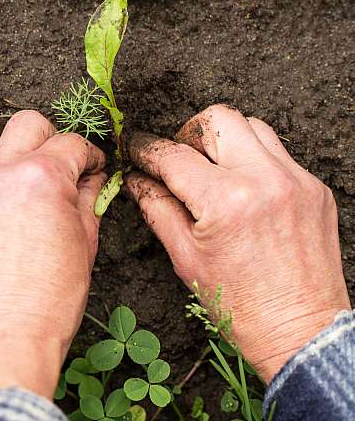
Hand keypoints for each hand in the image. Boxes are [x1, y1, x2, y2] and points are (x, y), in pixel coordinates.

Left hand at [0, 110, 106, 400]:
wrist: (3, 337)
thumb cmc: (52, 298)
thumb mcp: (85, 241)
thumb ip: (87, 196)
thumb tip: (89, 177)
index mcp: (41, 177)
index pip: (71, 142)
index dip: (89, 155)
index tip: (91, 169)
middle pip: (26, 124)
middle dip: (49, 139)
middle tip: (58, 168)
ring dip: (15, 167)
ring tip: (28, 203)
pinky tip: (1, 228)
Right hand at [125, 104, 350, 381]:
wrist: (300, 331)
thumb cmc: (239, 304)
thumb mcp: (184, 256)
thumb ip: (156, 207)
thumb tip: (135, 178)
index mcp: (224, 201)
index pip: (172, 154)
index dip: (144, 148)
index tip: (133, 148)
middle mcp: (264, 180)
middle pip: (217, 119)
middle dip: (189, 133)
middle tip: (180, 160)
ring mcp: (296, 180)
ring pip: (252, 127)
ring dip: (226, 142)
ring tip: (214, 172)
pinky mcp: (316, 188)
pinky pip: (278, 154)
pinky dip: (255, 163)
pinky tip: (245, 193)